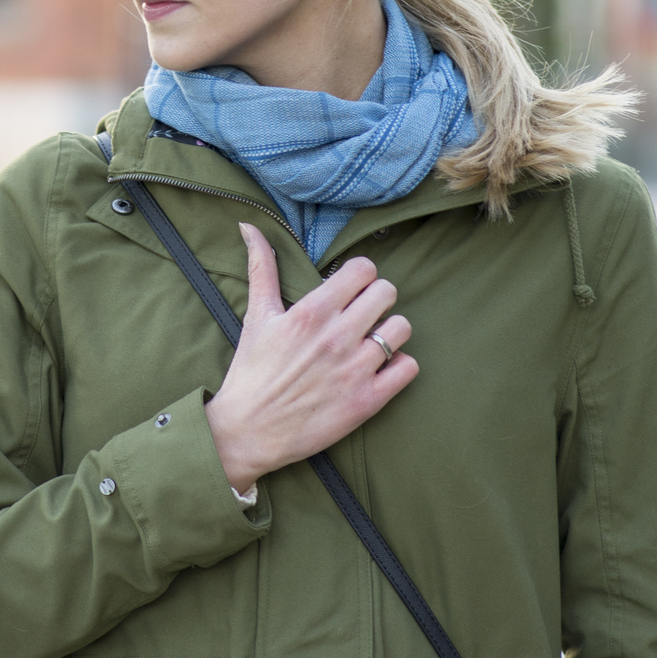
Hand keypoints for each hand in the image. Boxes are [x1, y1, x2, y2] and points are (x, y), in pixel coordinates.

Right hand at [204, 223, 417, 493]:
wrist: (248, 431)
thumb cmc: (251, 372)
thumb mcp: (256, 316)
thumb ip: (261, 268)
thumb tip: (249, 226)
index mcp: (311, 312)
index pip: (363, 269)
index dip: (359, 275)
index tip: (349, 287)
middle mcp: (337, 337)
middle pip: (387, 293)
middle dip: (376, 298)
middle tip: (363, 312)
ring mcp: (355, 370)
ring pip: (401, 328)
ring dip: (390, 331)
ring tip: (372, 339)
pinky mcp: (367, 401)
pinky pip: (408, 368)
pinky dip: (398, 365)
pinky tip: (379, 367)